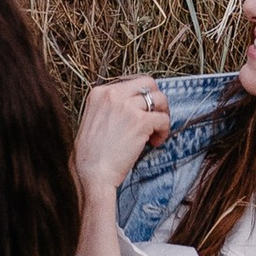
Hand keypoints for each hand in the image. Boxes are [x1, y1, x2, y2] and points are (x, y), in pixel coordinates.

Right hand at [75, 75, 170, 206]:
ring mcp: (127, 106)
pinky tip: (154, 143)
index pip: (131, 82)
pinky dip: (164, 131)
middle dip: (156, 99)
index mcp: (99, 92)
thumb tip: (136, 104)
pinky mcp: (141, 121)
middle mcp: (113, 94)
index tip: (141, 113)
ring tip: (155, 132)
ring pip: (159, 99)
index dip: (141, 98)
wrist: (91, 173)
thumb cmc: (91, 153)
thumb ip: (111, 106)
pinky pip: (163, 119)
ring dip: (162, 115)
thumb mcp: (94, 118)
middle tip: (155, 117)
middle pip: (148, 83)